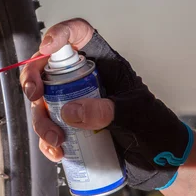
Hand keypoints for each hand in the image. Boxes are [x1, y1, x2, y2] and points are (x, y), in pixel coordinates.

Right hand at [20, 18, 193, 190]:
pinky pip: (48, 127)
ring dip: (41, 121)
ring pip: (43, 102)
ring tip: (55, 140)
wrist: (161, 161)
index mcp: (104, 64)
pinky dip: (46, 141)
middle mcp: (85, 79)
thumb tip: (69, 112)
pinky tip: (57, 152)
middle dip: (33, 81)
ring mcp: (75, 102)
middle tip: (34, 97)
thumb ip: (104, 111)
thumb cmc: (156, 129)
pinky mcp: (71, 126)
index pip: (79, 34)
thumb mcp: (133, 116)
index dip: (60, 33)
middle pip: (48, 68)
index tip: (47, 49)